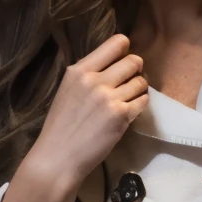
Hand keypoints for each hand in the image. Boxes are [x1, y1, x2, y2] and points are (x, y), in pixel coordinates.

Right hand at [23, 34, 148, 199]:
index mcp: (79, 70)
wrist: (58, 157)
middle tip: (129, 82)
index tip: (123, 62)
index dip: (125, 51)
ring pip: (141, 82)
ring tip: (128, 100)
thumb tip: (113, 65)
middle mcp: (95, 80)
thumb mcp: (67, 90)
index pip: (116, 43)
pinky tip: (129, 112)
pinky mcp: (121, 116)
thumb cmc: (61, 127)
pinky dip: (140, 105)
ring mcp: (109, 97)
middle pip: (133, 61)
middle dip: (136, 71)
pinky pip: (143, 101)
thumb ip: (88, 75)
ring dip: (139, 90)